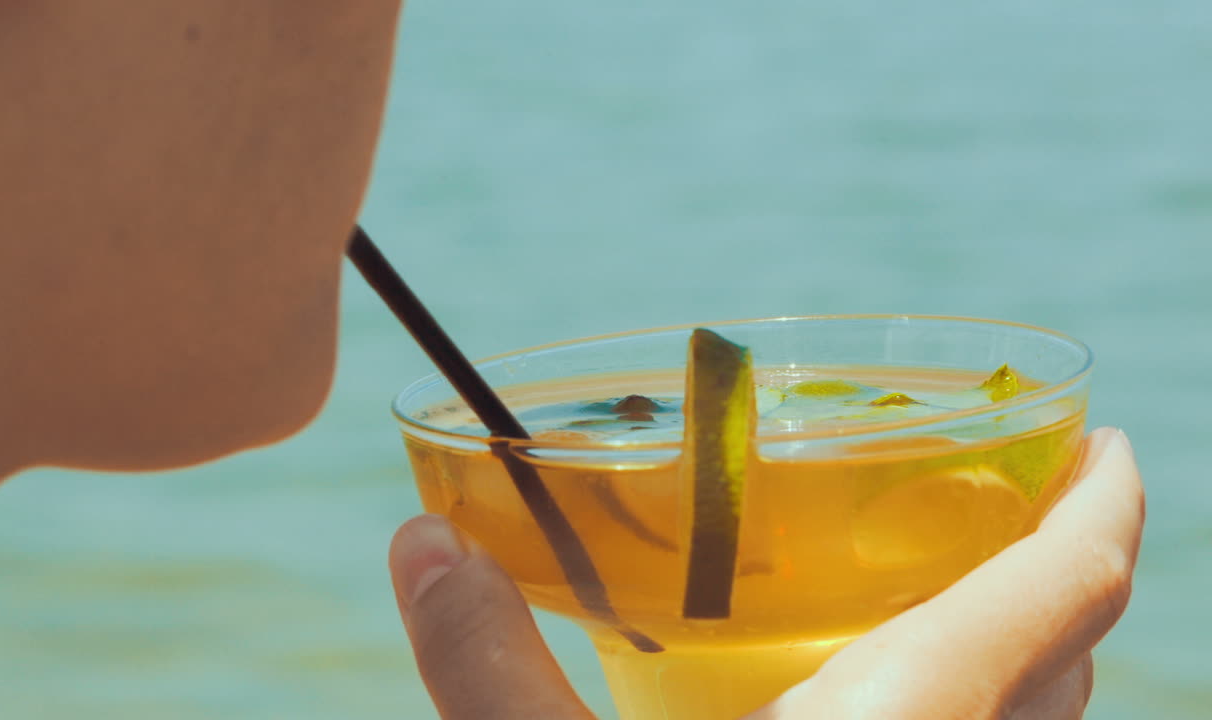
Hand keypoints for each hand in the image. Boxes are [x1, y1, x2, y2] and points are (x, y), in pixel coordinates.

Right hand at [387, 427, 1142, 718]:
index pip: (1072, 583)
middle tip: (1003, 491)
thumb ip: (488, 666)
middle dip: (1061, 562)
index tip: (1110, 436)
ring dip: (1025, 646)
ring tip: (956, 583)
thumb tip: (419, 541)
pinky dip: (975, 714)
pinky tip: (877, 711)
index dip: (1108, 497)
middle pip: (1072, 651)